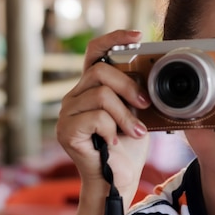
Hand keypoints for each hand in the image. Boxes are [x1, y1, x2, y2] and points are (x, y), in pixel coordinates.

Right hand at [56, 29, 150, 198]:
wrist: (118, 178)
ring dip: (125, 115)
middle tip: (145, 105)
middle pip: (100, 71)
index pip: (95, 52)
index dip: (114, 38)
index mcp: (91, 87)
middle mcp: (75, 95)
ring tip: (135, 131)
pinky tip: (114, 141)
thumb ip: (136, 91)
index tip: (138, 36)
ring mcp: (67, 113)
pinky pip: (95, 117)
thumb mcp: (137, 111)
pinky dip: (112, 129)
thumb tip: (149, 70)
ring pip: (101, 95)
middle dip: (128, 86)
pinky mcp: (65, 130)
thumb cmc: (128, 144)